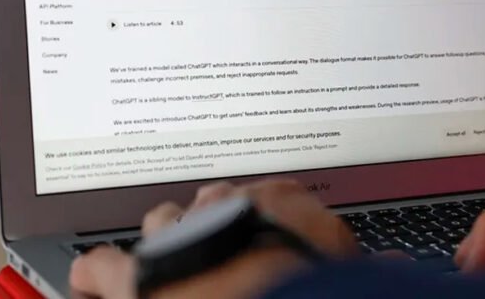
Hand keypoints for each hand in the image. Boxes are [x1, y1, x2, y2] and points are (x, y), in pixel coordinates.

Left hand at [70, 179, 357, 298]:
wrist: (260, 297)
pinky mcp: (130, 271)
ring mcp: (173, 234)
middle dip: (212, 217)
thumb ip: (358, 261)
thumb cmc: (305, 281)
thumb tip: (394, 266)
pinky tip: (90, 278)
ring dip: (161, 237)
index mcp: (274, 201)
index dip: (264, 214)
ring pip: (158, 220)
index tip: (265, 228)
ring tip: (161, 259)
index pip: (271, 196)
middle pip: (209, 200)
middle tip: (215, 243)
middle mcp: (221, 205)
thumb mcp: (339, 265)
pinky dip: (96, 272)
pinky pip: (101, 264)